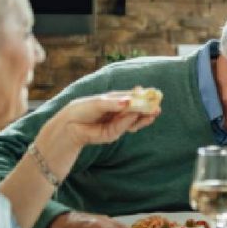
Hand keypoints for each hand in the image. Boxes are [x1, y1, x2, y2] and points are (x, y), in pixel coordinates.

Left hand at [39, 93, 158, 156]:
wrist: (69, 127)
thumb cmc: (81, 110)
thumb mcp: (98, 103)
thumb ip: (113, 103)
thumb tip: (129, 101)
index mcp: (115, 101)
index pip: (132, 97)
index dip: (143, 96)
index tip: (153, 93)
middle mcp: (118, 112)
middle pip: (136, 110)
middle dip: (147, 108)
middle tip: (157, 106)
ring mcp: (117, 123)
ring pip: (134, 120)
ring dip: (144, 117)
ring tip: (153, 113)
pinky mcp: (113, 134)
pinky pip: (124, 127)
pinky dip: (130, 122)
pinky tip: (136, 117)